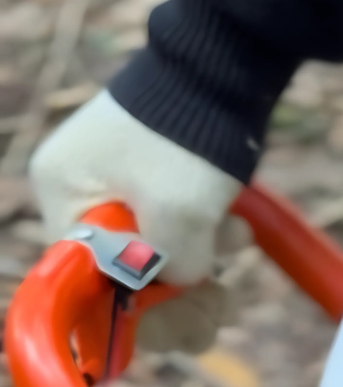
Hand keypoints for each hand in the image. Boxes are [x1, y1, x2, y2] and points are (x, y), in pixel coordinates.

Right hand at [30, 90, 243, 349]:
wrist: (225, 64)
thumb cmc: (190, 136)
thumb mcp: (179, 217)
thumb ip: (172, 273)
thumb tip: (182, 290)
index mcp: (62, 193)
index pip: (85, 284)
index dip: (134, 314)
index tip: (178, 322)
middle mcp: (79, 193)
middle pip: (123, 283)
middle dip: (178, 299)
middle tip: (221, 302)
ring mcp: (117, 189)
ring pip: (158, 267)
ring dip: (203, 275)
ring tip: (234, 249)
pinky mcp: (155, 186)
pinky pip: (177, 241)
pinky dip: (207, 246)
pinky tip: (234, 232)